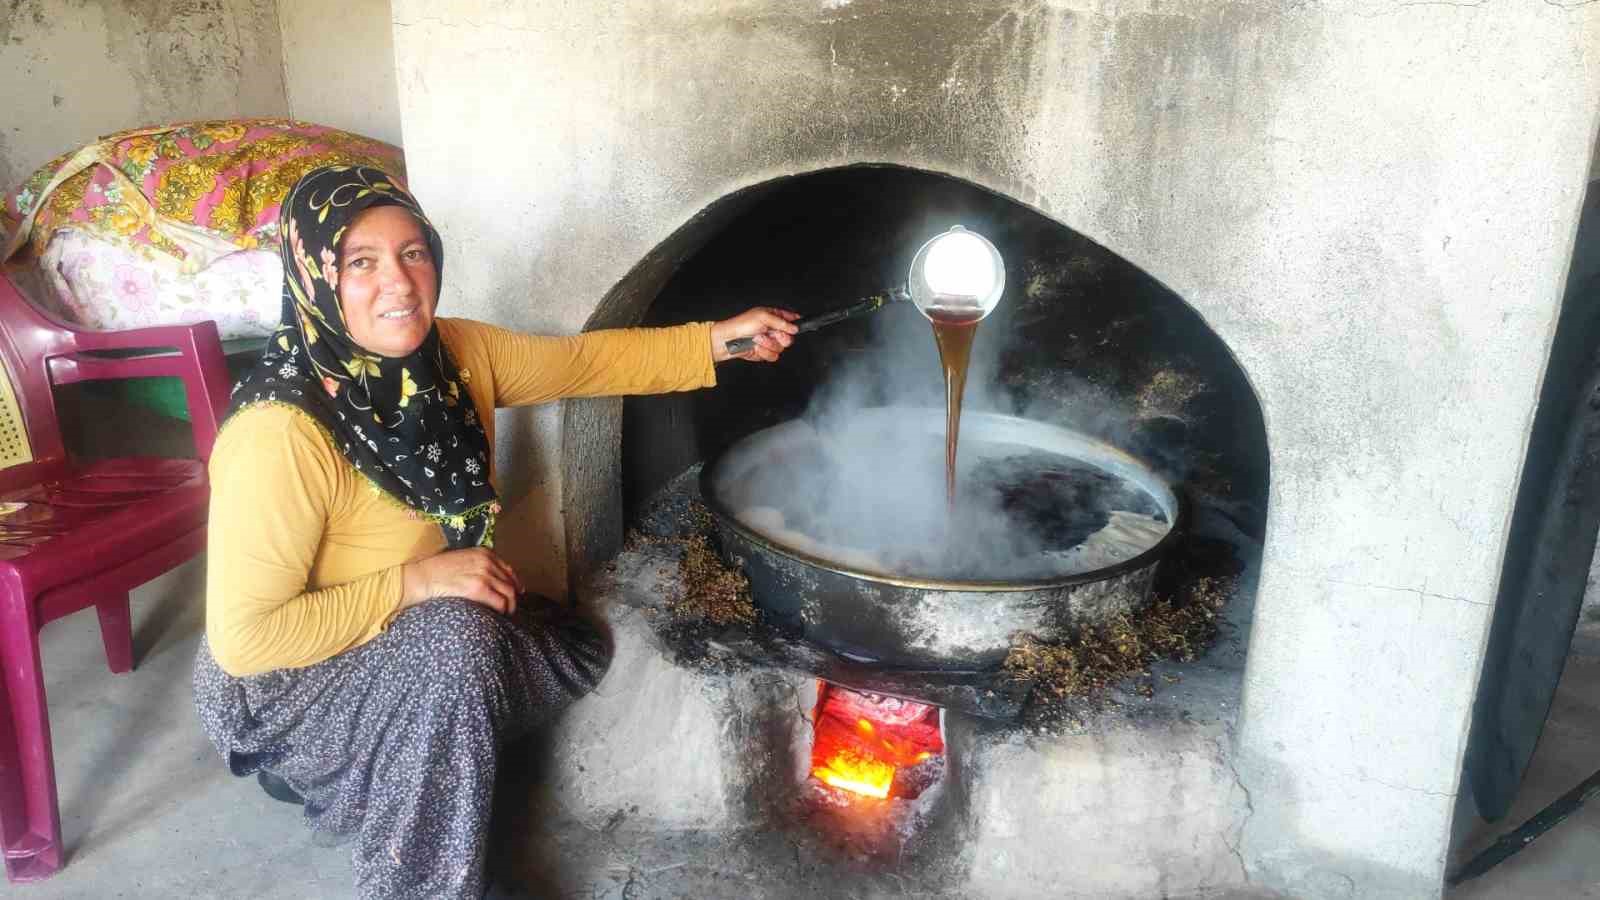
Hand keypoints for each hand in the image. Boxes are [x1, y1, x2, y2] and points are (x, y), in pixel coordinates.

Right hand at [400, 547, 522, 614]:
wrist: (422, 578)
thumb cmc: (437, 572)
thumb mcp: (462, 561)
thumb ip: (478, 566)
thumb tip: (493, 582)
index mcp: (484, 553)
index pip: (508, 570)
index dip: (514, 584)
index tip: (516, 594)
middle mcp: (487, 561)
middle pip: (511, 583)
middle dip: (512, 598)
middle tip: (509, 609)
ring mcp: (484, 574)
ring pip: (509, 594)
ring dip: (509, 607)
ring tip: (504, 615)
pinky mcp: (479, 589)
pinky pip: (500, 603)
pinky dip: (502, 611)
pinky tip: (497, 617)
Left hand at [710, 307, 799, 362]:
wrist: (729, 340)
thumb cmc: (742, 324)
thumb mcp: (763, 316)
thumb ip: (782, 322)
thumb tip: (795, 327)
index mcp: (774, 317)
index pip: (791, 319)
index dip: (795, 323)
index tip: (795, 327)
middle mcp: (773, 330)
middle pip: (789, 337)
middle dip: (779, 337)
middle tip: (771, 334)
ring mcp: (769, 342)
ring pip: (781, 348)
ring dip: (768, 344)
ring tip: (757, 339)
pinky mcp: (765, 353)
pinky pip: (773, 356)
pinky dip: (764, 352)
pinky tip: (756, 347)